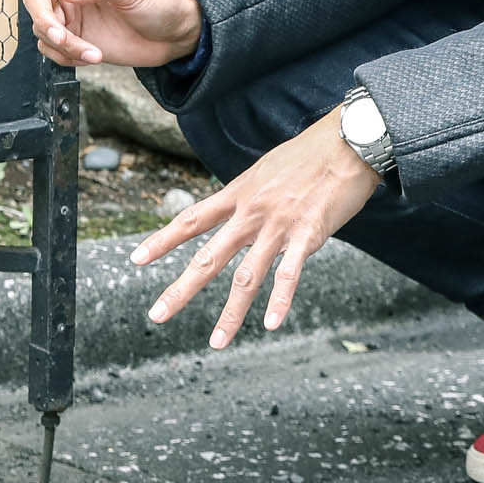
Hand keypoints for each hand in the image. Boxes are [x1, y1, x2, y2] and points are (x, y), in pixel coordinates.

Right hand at [0, 0, 204, 67]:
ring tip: (92, 53)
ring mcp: (68, 13)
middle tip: (63, 39)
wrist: (169, 36)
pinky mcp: (72, 39)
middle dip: (45, 21)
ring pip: (41, 28)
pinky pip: (51, 49)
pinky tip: (91, 57)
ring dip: (62, 46)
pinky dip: (66, 58)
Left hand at [130, 110, 379, 347]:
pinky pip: (290, 274)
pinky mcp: (308, 234)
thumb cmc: (310, 153)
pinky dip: (280, 301)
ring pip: (247, 276)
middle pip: (209, 257)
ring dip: (231, 313)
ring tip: (217, 342)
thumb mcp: (266, 170)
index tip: (135, 259)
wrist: (348, 140)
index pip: (191, 220)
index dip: (162, 241)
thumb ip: (249, 194)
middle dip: (181, 289)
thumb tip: (239, 209)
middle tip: (156, 316)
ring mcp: (278, 225)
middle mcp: (251, 212)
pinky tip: (271, 324)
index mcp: (238, 194)